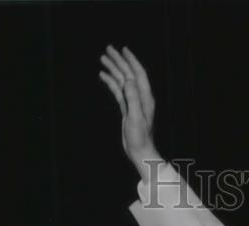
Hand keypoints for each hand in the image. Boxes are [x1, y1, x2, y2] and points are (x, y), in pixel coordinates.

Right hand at [99, 45, 158, 181]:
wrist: (140, 151)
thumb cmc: (140, 137)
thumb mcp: (136, 117)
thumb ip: (133, 98)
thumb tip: (128, 79)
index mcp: (145, 97)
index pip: (138, 74)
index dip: (131, 60)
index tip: (123, 50)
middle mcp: (140, 97)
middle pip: (128, 74)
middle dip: (119, 61)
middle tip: (108, 50)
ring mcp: (133, 102)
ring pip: (122, 81)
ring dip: (113, 70)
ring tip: (103, 59)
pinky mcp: (127, 109)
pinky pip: (118, 91)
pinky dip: (111, 83)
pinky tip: (104, 76)